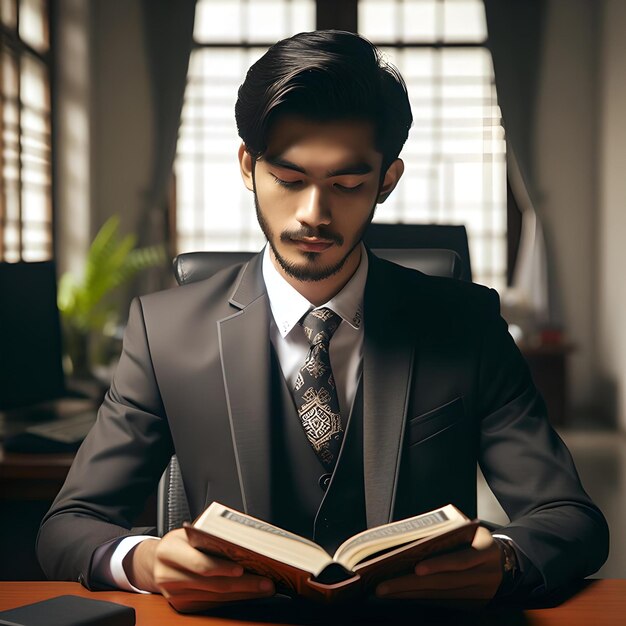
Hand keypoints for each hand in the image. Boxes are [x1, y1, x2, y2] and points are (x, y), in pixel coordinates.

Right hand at [124, 528, 274, 612]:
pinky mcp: (182, 606)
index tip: (243, 568)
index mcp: (169, 551)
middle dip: (243, 584)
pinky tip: (248, 593)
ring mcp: (174, 594)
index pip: (199, 563)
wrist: (155, 561)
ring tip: (264, 587)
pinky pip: (212, 604)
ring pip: (215, 596)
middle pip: (212, 584)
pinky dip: (232, 599)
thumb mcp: (188, 532)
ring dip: (243, 593)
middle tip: (266, 582)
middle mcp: (168, 575)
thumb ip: (208, 537)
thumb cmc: (179, 542)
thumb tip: (244, 543)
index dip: (222, 567)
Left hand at [375, 526, 502, 606]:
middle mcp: (484, 573)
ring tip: (386, 592)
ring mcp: (479, 593)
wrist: (509, 563)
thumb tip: (413, 541)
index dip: (439, 565)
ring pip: (441, 596)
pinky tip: (404, 597)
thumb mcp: (471, 530)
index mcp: (485, 549)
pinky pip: (444, 603)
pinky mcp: (473, 605)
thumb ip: (450, 533)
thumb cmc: (478, 540)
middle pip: (445, 582)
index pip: (461, 560)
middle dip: (410, 584)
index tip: (416, 568)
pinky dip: (423, 599)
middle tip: (383, 587)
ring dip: (411, 595)